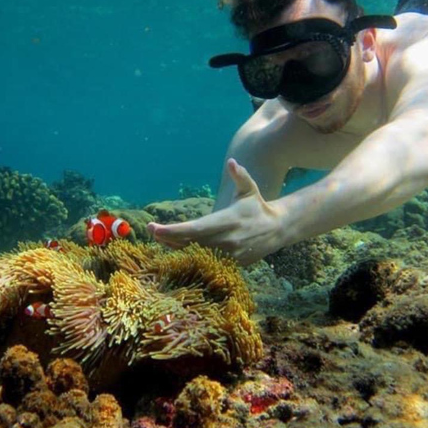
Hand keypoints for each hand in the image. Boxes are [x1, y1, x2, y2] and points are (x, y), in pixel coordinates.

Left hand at [147, 159, 285, 264]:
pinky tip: (175, 248)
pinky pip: (204, 262)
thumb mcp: (249, 189)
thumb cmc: (257, 206)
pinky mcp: (230, 264)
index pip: (194, 229)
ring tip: (159, 238)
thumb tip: (232, 162)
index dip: (172, 231)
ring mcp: (228, 255)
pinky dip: (188, 256)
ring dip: (175, 247)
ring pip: (194, 255)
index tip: (154, 228)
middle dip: (167, 238)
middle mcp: (226, 240)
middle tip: (150, 231)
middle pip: (189, 244)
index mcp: (228, 221)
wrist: (276, 230)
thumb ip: (240, 176)